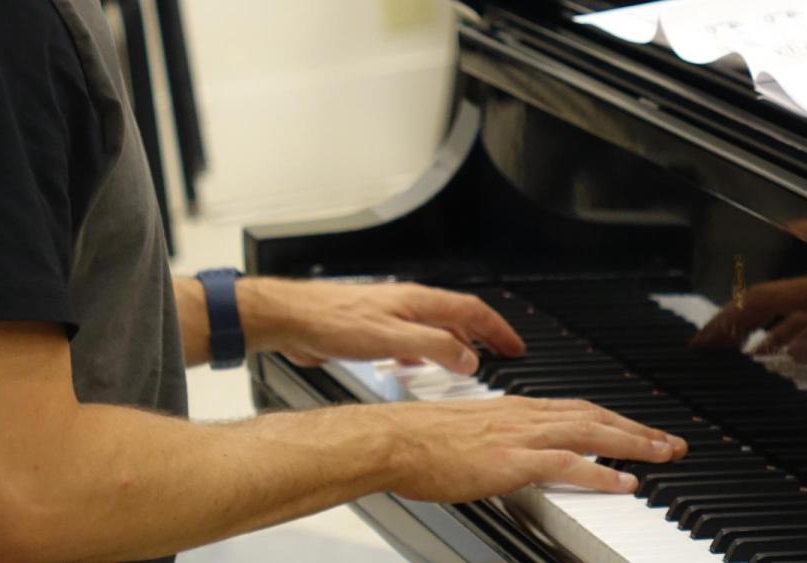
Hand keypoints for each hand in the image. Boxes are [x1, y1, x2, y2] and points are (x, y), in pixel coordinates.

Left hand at [240, 279, 525, 374]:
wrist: (290, 318)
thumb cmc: (332, 321)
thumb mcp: (392, 339)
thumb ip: (434, 348)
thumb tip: (469, 358)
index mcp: (417, 302)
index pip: (473, 310)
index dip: (499, 329)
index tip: (517, 347)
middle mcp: (407, 304)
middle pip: (457, 317)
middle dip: (483, 335)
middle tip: (502, 354)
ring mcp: (389, 315)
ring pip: (435, 327)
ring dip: (457, 343)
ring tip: (471, 362)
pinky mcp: (371, 329)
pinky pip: (412, 339)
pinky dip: (427, 351)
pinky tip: (420, 366)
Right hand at [367, 396, 688, 500]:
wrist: (392, 439)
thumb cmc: (417, 440)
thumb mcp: (465, 434)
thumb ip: (494, 441)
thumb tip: (508, 456)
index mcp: (514, 409)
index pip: (576, 409)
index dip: (612, 419)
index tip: (636, 430)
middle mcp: (523, 415)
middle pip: (595, 416)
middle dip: (636, 429)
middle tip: (670, 442)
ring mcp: (520, 436)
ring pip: (592, 433)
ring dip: (633, 443)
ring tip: (663, 455)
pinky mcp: (512, 460)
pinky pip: (568, 464)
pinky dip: (601, 473)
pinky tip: (625, 482)